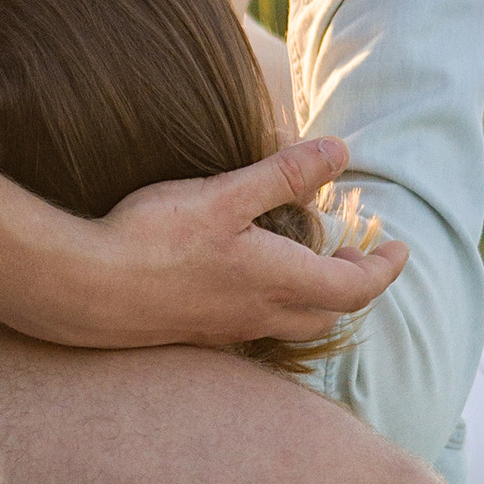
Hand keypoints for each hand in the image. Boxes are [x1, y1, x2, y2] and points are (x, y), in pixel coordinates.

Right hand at [46, 132, 407, 351]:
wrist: (84, 291)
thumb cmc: (154, 240)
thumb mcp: (225, 195)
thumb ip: (284, 175)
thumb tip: (340, 151)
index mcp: (277, 281)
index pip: (355, 288)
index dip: (383, 268)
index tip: (399, 247)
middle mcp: (259, 314)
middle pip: (327, 313)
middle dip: (353, 286)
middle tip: (356, 255)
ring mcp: (225, 330)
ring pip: (290, 325)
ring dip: (313, 299)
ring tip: (308, 266)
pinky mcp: (193, 332)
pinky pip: (253, 328)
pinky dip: (273, 307)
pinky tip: (247, 283)